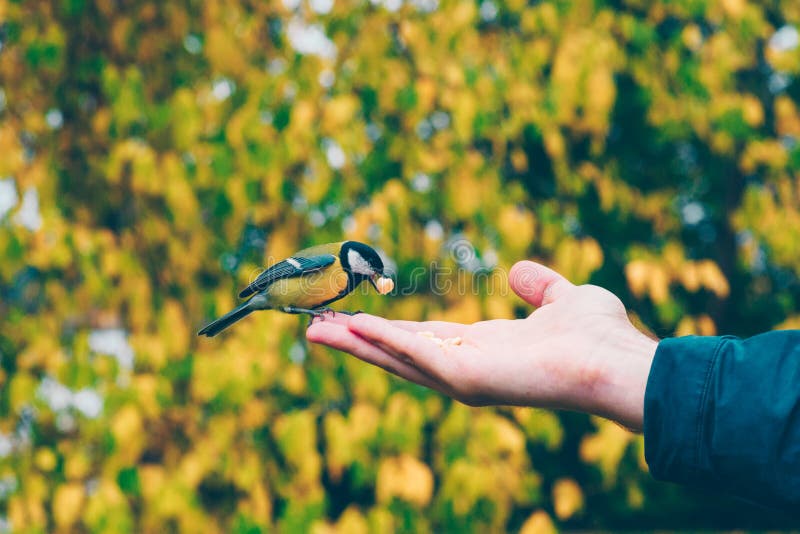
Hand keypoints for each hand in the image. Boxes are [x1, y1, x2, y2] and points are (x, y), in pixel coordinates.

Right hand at [306, 261, 657, 430]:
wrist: (617, 360)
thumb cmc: (599, 336)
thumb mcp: (563, 297)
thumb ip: (538, 286)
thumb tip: (518, 272)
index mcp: (485, 349)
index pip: (427, 339)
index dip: (390, 330)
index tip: (357, 318)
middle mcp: (468, 368)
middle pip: (398, 353)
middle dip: (356, 341)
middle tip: (313, 328)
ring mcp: (465, 377)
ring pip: (396, 359)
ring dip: (354, 344)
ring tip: (313, 330)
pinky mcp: (466, 377)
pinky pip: (415, 355)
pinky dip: (382, 341)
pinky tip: (352, 326)